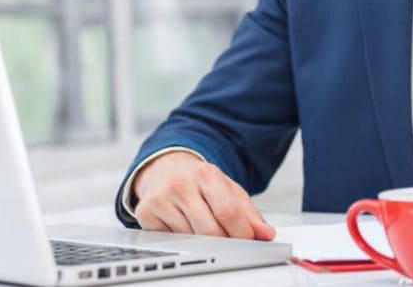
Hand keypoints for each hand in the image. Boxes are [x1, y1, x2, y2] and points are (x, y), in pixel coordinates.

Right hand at [133, 151, 275, 239]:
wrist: (165, 168)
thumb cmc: (199, 182)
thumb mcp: (227, 189)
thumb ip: (248, 212)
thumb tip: (266, 234)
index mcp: (207, 174)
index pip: (228, 210)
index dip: (241, 232)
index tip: (249, 242)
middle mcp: (182, 183)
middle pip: (209, 230)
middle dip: (224, 243)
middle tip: (229, 244)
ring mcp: (162, 197)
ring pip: (191, 238)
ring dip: (202, 242)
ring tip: (202, 229)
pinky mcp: (145, 211)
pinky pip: (171, 241)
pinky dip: (182, 241)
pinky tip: (182, 226)